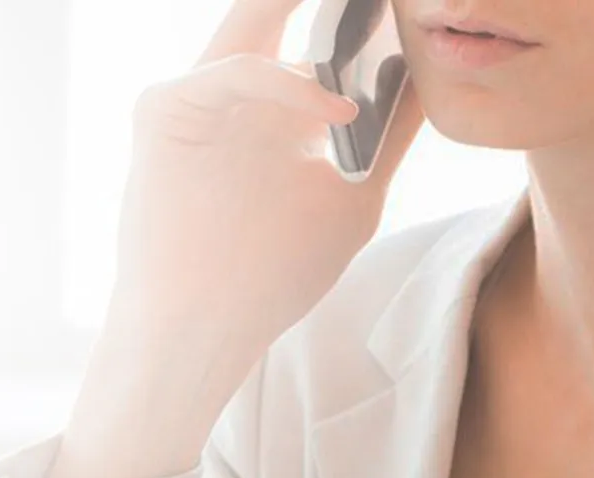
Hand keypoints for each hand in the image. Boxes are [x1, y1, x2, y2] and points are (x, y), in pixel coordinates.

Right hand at [110, 0, 426, 382]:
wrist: (203, 330)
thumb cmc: (272, 276)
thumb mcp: (356, 197)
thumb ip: (390, 135)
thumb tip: (428, 69)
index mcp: (279, 105)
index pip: (321, 29)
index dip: (359, 14)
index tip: (402, 6)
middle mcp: (237, 91)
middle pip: (279, 6)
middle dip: (334, 0)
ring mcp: (198, 96)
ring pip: (255, 15)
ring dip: (316, 8)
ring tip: (375, 6)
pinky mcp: (165, 108)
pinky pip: (235, 70)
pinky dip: (287, 82)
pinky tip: (339, 110)